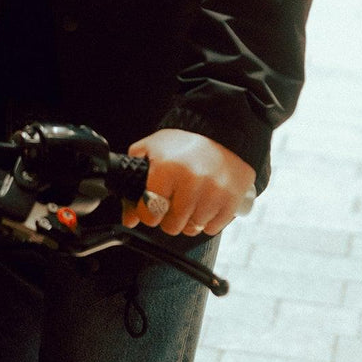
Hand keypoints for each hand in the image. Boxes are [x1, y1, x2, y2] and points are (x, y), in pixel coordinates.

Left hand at [122, 127, 255, 236]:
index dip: (148, 212)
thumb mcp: (151, 150)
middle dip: (169, 217)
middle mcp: (191, 181)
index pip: (150, 211)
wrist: (220, 132)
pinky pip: (212, 229)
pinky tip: (206, 202)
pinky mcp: (231, 200)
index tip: (152, 206)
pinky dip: (207, 220)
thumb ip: (134, 182)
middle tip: (174, 200)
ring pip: (193, 229)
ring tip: (191, 199)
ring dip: (189, 219)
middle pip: (172, 226)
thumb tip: (130, 218)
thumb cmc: (183, 144)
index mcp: (167, 168)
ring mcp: (213, 192)